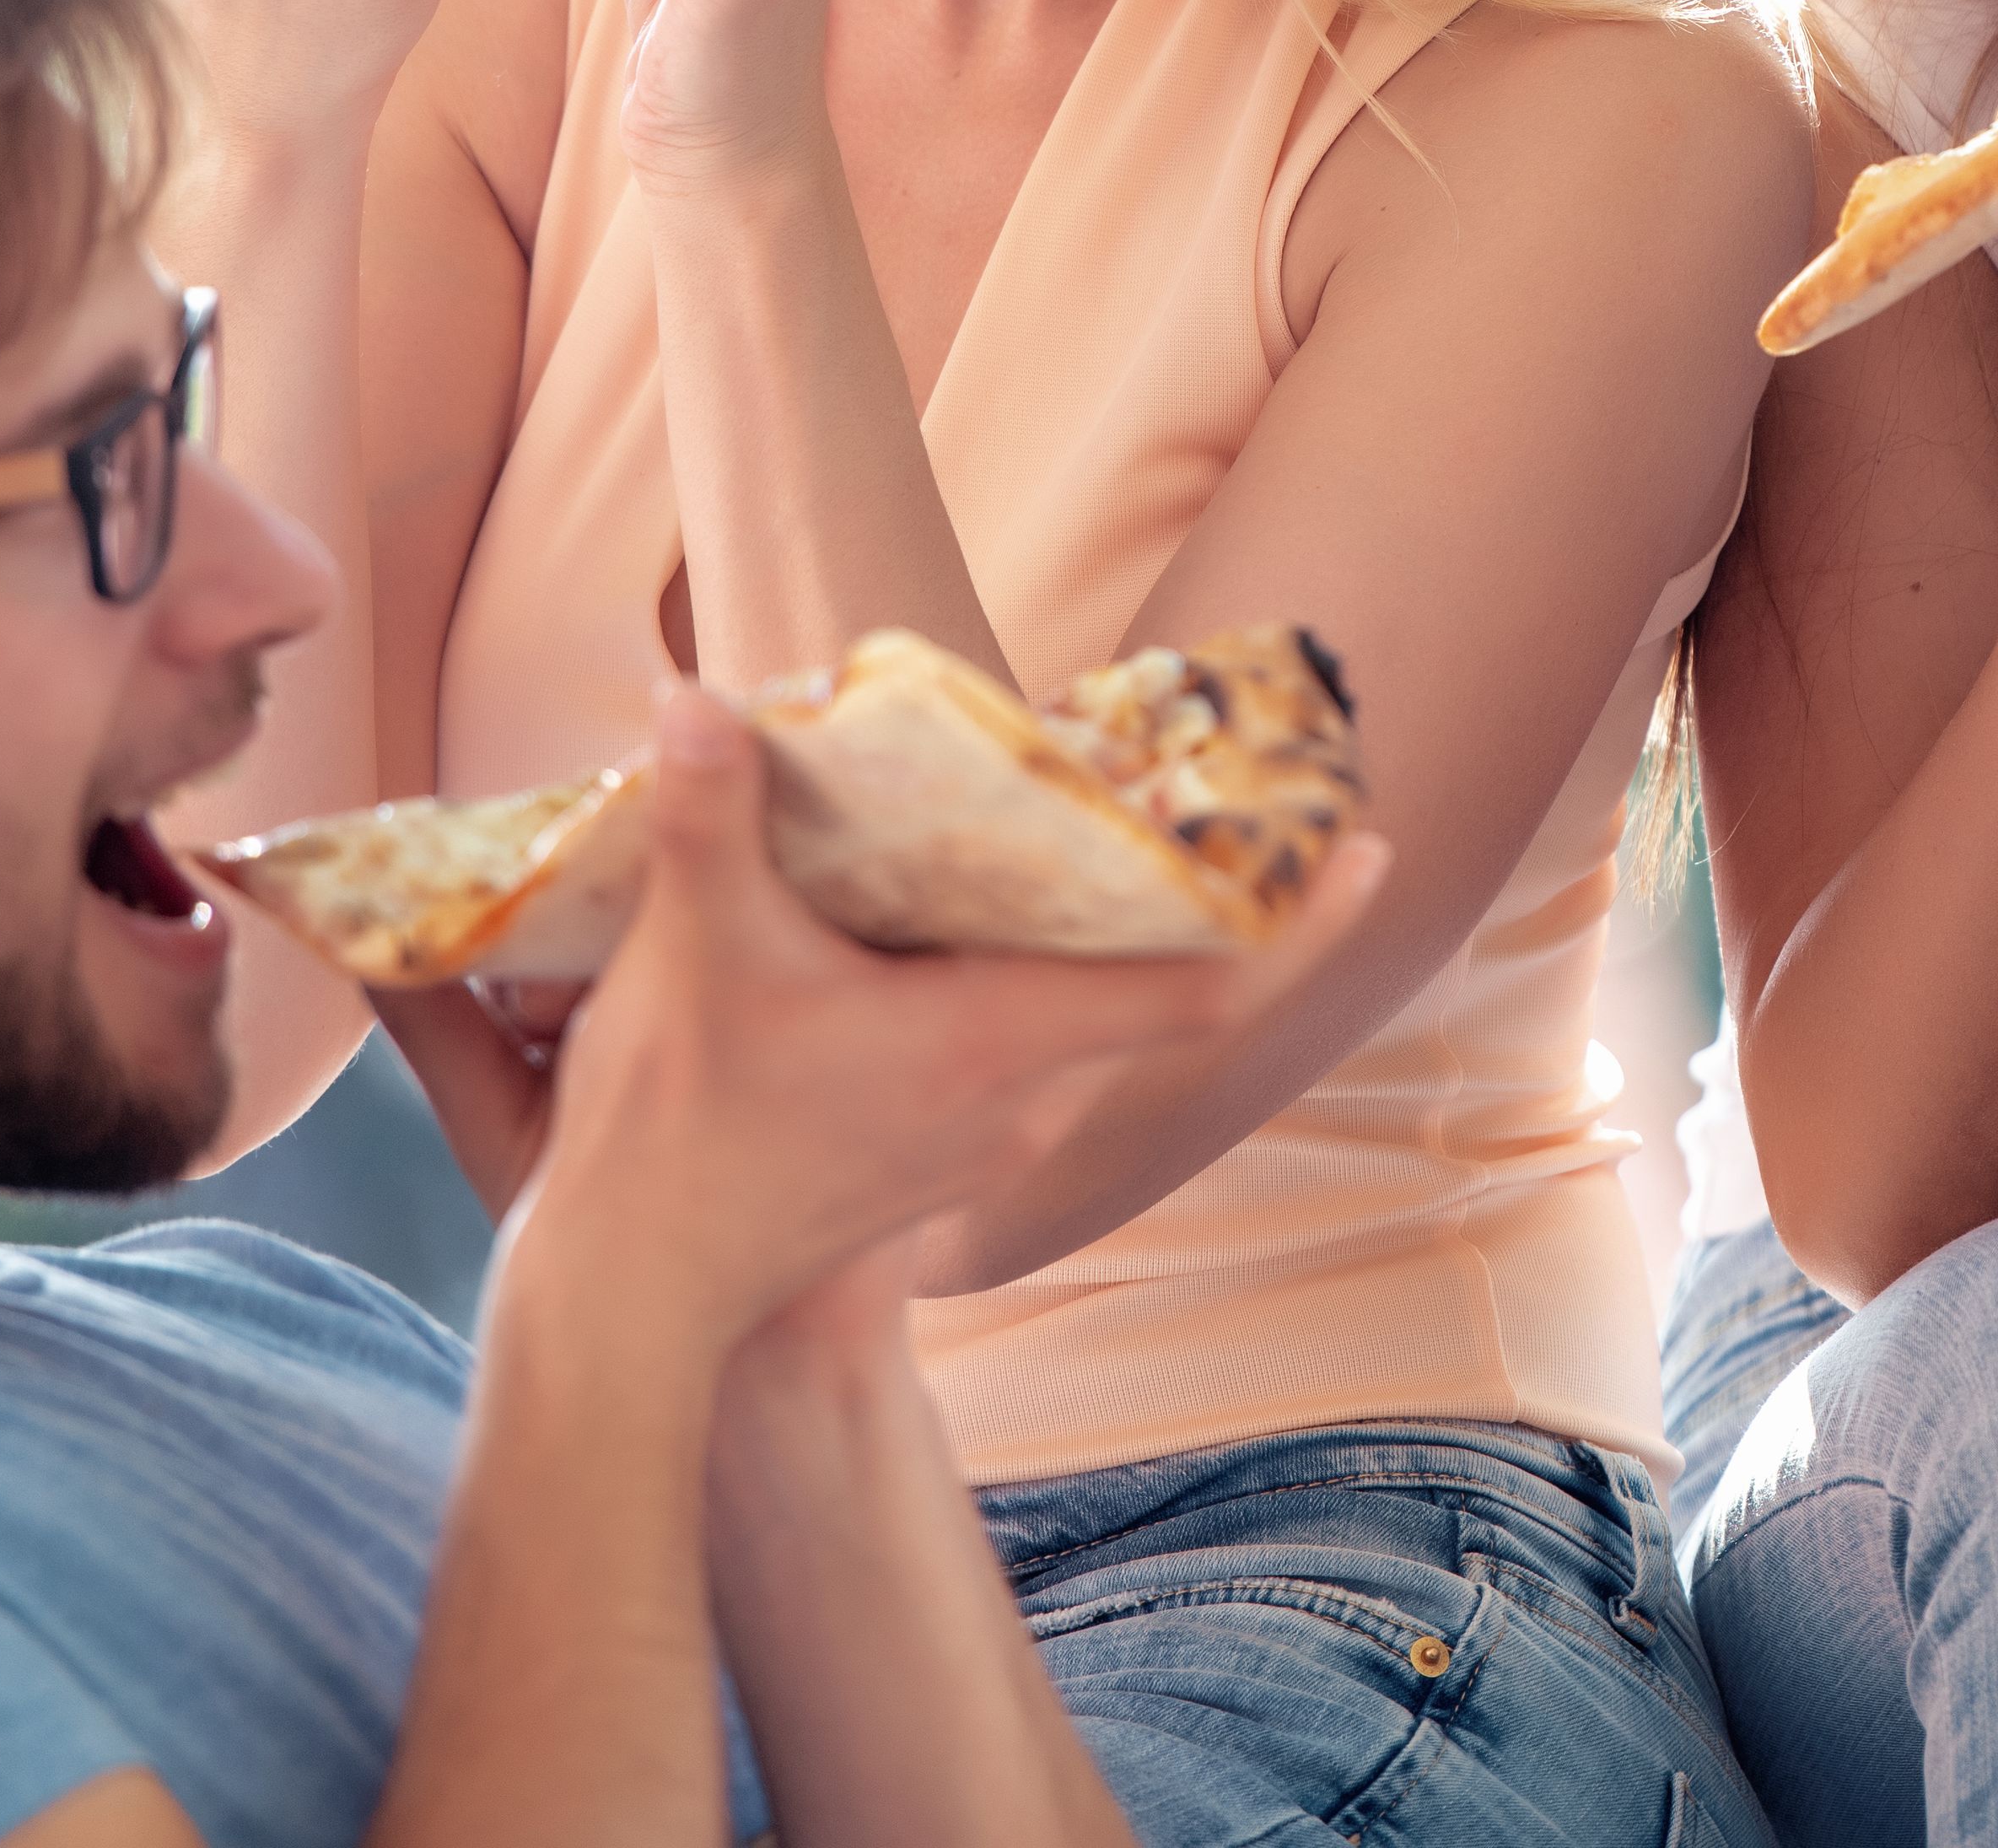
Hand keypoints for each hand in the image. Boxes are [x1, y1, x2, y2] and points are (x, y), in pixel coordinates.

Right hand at [370, 681, 1387, 1350]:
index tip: (1366, 846)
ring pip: (1099, 1017)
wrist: (631, 1297)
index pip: (1199, 988)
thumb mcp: (688, 960)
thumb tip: (698, 698)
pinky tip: (1010, 910)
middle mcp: (1017, 1098)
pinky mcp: (943, 1148)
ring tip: (1136, 820)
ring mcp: (986, 1134)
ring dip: (1129, 931)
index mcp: (991, 1044)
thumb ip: (706, 819)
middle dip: (1221, 893)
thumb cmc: (672, 1137)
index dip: (1294, 920)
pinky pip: (1041, 1043)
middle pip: (1169, 989)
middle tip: (1257, 788)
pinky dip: (1057, 970)